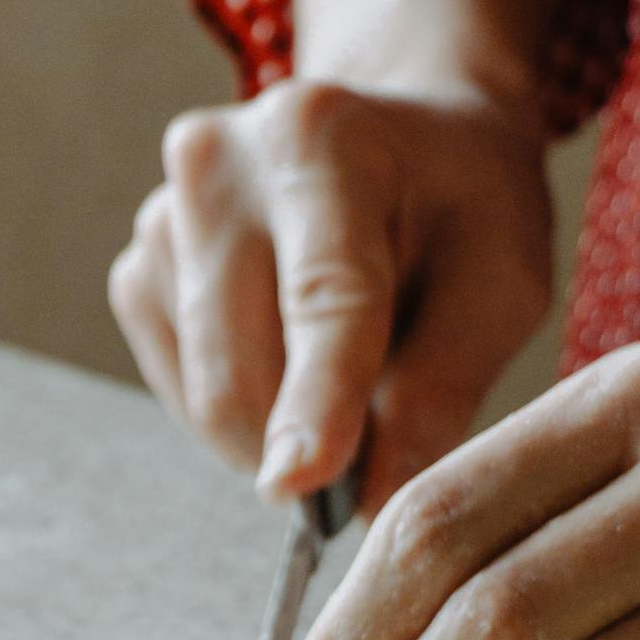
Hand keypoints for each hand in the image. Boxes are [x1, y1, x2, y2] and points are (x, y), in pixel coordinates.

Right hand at [110, 81, 552, 509]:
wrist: (398, 136)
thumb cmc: (462, 205)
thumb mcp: (501, 283)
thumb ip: (443, 388)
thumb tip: (374, 503)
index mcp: (324, 139)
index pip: (321, 296)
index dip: (313, 401)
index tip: (300, 484)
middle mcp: (218, 163)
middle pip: (240, 366)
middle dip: (305, 445)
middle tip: (379, 457)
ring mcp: (162, 216)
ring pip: (204, 392)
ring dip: (274, 430)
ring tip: (344, 378)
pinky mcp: (138, 268)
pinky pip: (178, 387)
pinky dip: (239, 409)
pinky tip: (290, 361)